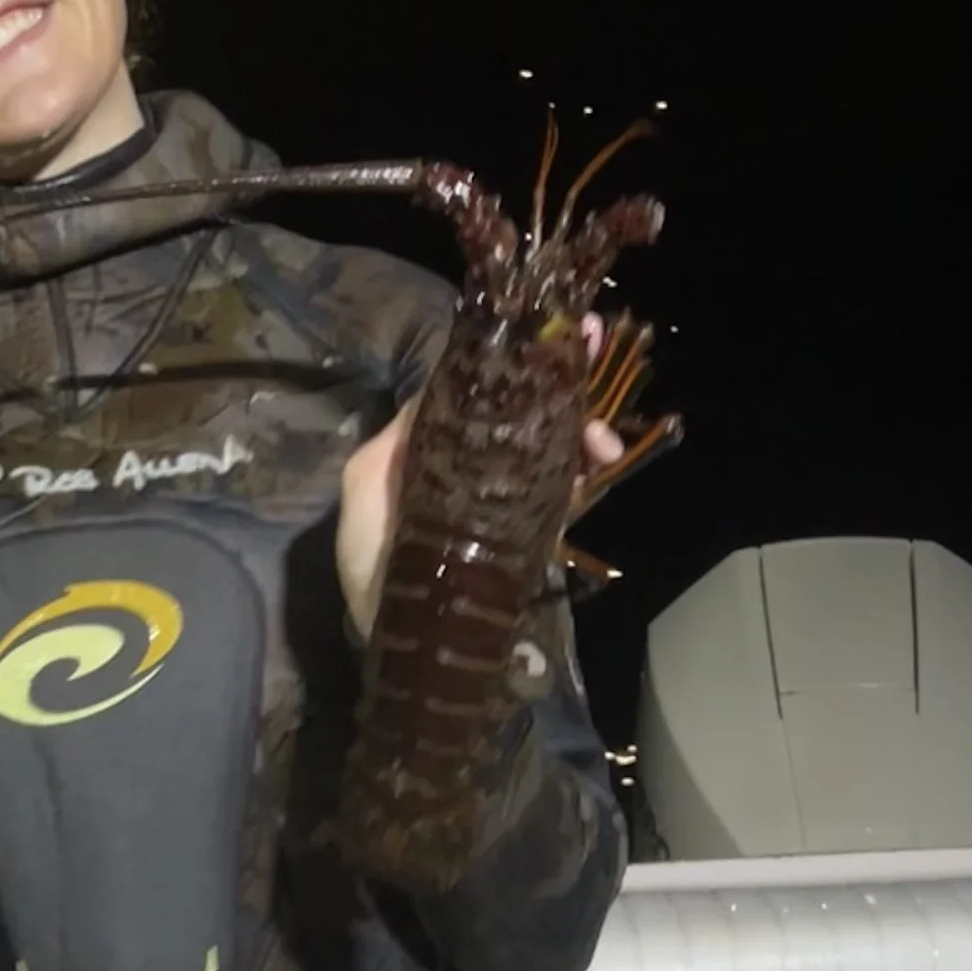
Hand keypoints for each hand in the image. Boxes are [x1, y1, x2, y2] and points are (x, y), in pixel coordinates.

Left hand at [336, 323, 623, 647]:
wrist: (407, 642)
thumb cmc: (375, 562)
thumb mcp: (368, 486)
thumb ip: (401, 436)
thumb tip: (438, 383)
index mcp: (438, 444)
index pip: (483, 388)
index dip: (516, 356)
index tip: (546, 328)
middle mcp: (479, 463)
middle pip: (529, 410)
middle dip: (563, 378)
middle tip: (592, 344)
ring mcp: (509, 496)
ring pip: (556, 446)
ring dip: (586, 429)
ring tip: (603, 437)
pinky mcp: (532, 531)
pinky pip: (566, 491)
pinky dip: (587, 473)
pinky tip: (599, 463)